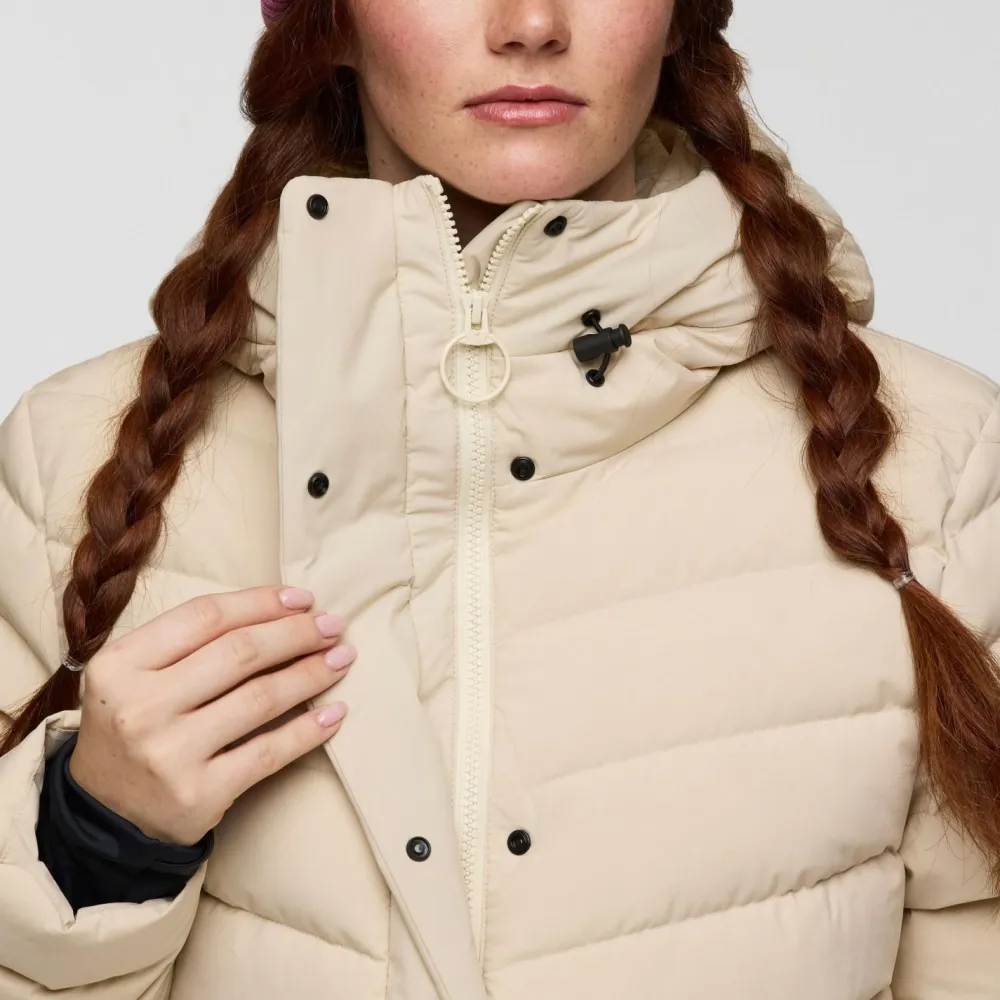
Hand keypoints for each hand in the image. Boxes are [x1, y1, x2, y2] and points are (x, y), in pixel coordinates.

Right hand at [69, 586, 353, 844]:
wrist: (103, 815)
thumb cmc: (135, 725)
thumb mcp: (136, 673)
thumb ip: (190, 641)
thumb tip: (282, 608)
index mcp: (120, 665)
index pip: (205, 617)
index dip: (261, 602)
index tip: (303, 598)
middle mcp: (141, 707)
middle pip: (239, 653)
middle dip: (296, 633)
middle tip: (333, 625)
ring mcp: (169, 754)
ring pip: (260, 699)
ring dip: (311, 674)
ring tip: (341, 659)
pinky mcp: (198, 795)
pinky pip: (268, 752)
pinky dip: (308, 730)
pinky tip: (334, 713)